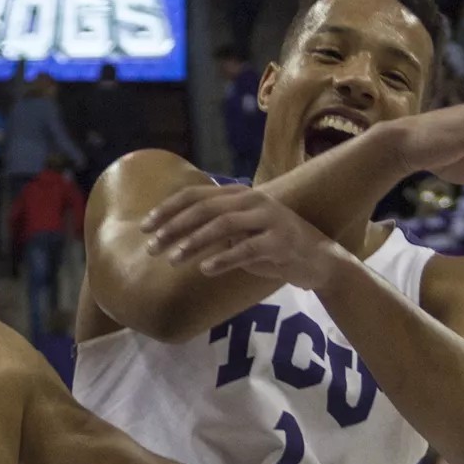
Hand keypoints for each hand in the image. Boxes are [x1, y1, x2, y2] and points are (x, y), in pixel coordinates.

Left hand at [140, 183, 344, 289]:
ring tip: (173, 259)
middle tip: (152, 247)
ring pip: (223, 226)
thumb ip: (213, 226)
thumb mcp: (240, 231)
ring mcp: (268, 219)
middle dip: (174, 227)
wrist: (317, 258)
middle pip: (205, 208)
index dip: (168, 209)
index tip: (145, 227)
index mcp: (239, 194)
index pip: (196, 195)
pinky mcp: (280, 242)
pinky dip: (223, 259)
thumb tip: (172, 232)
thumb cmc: (272, 245)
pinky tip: (205, 269)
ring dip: (193, 243)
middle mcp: (253, 200)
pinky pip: (247, 249)